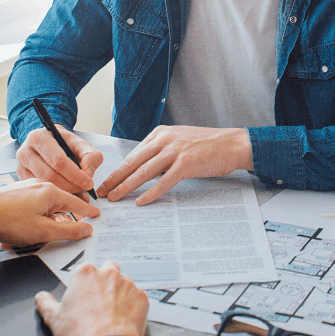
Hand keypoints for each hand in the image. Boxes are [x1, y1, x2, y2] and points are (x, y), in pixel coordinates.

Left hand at [0, 180, 99, 246]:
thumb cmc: (5, 220)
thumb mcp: (43, 231)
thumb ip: (68, 231)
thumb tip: (86, 229)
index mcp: (51, 192)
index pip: (77, 203)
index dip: (88, 211)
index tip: (96, 215)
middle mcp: (40, 186)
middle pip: (61, 205)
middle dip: (63, 220)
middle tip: (70, 231)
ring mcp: (26, 190)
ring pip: (44, 208)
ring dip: (44, 223)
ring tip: (36, 237)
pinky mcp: (14, 195)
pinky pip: (32, 208)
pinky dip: (32, 220)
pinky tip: (23, 231)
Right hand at [16, 124, 103, 195]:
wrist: (49, 142)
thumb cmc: (64, 143)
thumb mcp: (81, 144)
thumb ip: (90, 155)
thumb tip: (88, 173)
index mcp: (39, 138)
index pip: (58, 160)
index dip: (75, 174)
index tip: (88, 183)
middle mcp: (25, 151)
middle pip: (49, 175)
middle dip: (70, 186)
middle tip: (84, 191)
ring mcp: (21, 166)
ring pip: (43, 185)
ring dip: (63, 193)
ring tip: (77, 194)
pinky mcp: (21, 178)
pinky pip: (38, 191)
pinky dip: (54, 195)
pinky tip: (65, 195)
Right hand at [35, 261, 148, 335]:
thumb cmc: (81, 332)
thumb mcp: (53, 318)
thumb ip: (46, 303)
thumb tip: (41, 297)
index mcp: (85, 274)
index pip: (84, 270)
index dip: (83, 284)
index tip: (82, 295)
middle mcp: (108, 273)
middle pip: (108, 269)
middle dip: (104, 281)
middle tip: (98, 301)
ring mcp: (127, 284)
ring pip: (124, 282)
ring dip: (119, 293)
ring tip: (111, 312)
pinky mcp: (141, 297)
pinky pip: (137, 297)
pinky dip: (132, 305)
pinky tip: (123, 318)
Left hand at [98, 125, 252, 205]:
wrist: (233, 143)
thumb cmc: (209, 145)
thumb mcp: (180, 141)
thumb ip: (162, 151)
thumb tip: (145, 170)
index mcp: (161, 133)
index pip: (133, 154)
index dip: (118, 170)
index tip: (107, 181)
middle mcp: (165, 139)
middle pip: (133, 162)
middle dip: (114, 179)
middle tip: (101, 192)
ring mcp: (175, 151)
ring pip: (143, 172)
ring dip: (126, 187)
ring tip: (114, 198)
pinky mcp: (186, 163)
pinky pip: (163, 181)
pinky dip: (150, 193)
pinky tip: (140, 201)